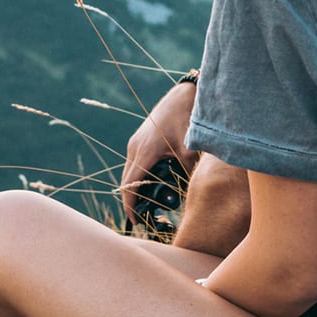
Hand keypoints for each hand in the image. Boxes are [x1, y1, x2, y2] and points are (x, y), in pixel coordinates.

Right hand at [120, 80, 199, 222]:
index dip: (130, 205)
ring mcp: (135, 142)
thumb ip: (188, 172)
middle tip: (142, 219)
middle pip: (126, 181)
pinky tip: (150, 185)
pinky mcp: (139, 139)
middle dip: (131, 201)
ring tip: (146, 206)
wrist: (183, 95)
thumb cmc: (187, 119)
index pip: (130, 185)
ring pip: (129, 172)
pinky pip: (134, 163)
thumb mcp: (191, 149)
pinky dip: (138, 177)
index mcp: (145, 151)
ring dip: (134, 189)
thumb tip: (190, 193)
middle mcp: (135, 147)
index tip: (134, 221)